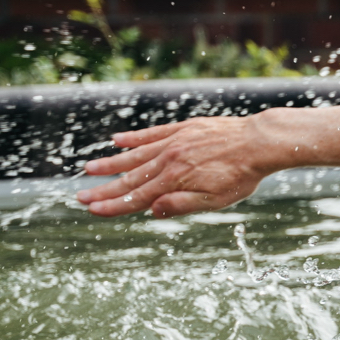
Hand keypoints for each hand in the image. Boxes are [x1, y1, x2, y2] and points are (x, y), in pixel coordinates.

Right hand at [76, 116, 271, 217]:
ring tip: (90, 168)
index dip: (113, 205)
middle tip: (80, 196)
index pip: (137, 197)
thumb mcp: (215, 200)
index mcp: (175, 180)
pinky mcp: (182, 128)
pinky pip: (152, 133)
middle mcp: (169, 159)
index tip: (93, 210)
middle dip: (104, 189)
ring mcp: (174, 142)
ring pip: (136, 154)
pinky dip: (134, 138)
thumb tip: (151, 209)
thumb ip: (182, 205)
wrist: (258, 142)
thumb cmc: (240, 176)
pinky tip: (117, 140)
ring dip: (112, 163)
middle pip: (131, 178)